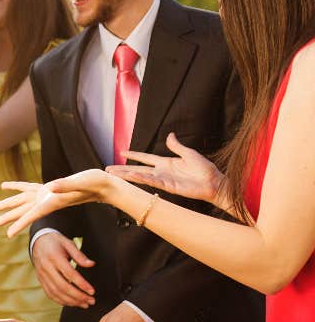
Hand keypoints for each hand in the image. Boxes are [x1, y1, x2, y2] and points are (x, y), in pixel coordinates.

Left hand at [0, 169, 114, 235]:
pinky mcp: (49, 188)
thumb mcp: (82, 182)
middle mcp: (47, 200)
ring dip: (6, 204)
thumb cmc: (96, 184)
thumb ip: (66, 186)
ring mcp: (46, 194)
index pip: (33, 215)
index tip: (8, 235)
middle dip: (5, 218)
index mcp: (53, 201)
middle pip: (22, 210)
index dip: (20, 224)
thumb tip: (50, 187)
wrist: (105, 186)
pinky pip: (27, 187)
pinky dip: (16, 187)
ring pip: (21, 200)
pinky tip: (4, 186)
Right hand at [30, 232, 95, 307]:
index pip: (70, 274)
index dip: (81, 284)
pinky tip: (71, 303)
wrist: (37, 242)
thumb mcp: (68, 243)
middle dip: (78, 296)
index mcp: (54, 257)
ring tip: (84, 304)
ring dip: (71, 301)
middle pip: (63, 286)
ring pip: (56, 293)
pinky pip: (50, 294)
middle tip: (91, 301)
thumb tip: (91, 264)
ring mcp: (42, 275)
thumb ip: (79, 255)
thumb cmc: (55, 242)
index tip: (92, 291)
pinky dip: (61, 301)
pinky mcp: (41, 280)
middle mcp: (47, 268)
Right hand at [106, 132, 226, 206]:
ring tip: (112, 174)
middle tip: (108, 169)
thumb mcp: (189, 153)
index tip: (122, 152)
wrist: (214, 183)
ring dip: (126, 175)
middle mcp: (161, 171)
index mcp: (166, 162)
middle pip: (137, 168)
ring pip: (140, 176)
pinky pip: (151, 182)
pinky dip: (141, 179)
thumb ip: (176, 146)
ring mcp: (163, 179)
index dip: (134, 155)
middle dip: (123, 168)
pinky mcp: (167, 186)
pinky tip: (131, 176)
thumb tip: (169, 135)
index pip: (145, 158)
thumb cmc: (204, 169)